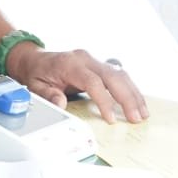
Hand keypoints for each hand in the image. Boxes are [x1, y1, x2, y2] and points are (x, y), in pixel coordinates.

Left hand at [5, 44, 148, 124]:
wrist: (35, 59)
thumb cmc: (37, 73)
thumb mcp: (35, 86)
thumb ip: (47, 95)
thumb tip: (60, 103)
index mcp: (70, 64)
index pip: (93, 81)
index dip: (104, 100)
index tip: (111, 118)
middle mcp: (85, 59)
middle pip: (112, 76)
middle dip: (127, 98)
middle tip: (136, 117)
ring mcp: (94, 60)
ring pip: (120, 74)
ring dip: (133, 94)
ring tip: (142, 113)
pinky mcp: (99, 65)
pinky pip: (119, 75)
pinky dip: (130, 89)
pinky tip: (137, 102)